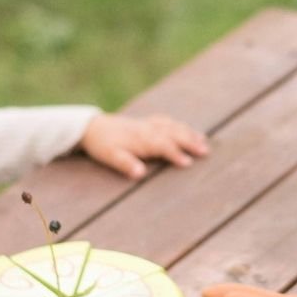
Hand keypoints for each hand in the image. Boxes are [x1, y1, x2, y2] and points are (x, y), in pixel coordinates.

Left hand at [80, 113, 208, 179]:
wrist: (92, 127)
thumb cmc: (102, 145)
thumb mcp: (110, 157)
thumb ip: (126, 164)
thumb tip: (140, 174)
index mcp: (141, 139)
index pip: (163, 146)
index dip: (176, 154)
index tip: (188, 163)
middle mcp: (148, 129)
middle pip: (173, 134)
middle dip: (190, 141)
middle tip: (205, 151)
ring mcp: (148, 124)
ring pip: (173, 127)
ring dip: (188, 133)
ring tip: (204, 141)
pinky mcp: (146, 122)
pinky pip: (167, 122)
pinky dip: (178, 126)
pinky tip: (186, 129)